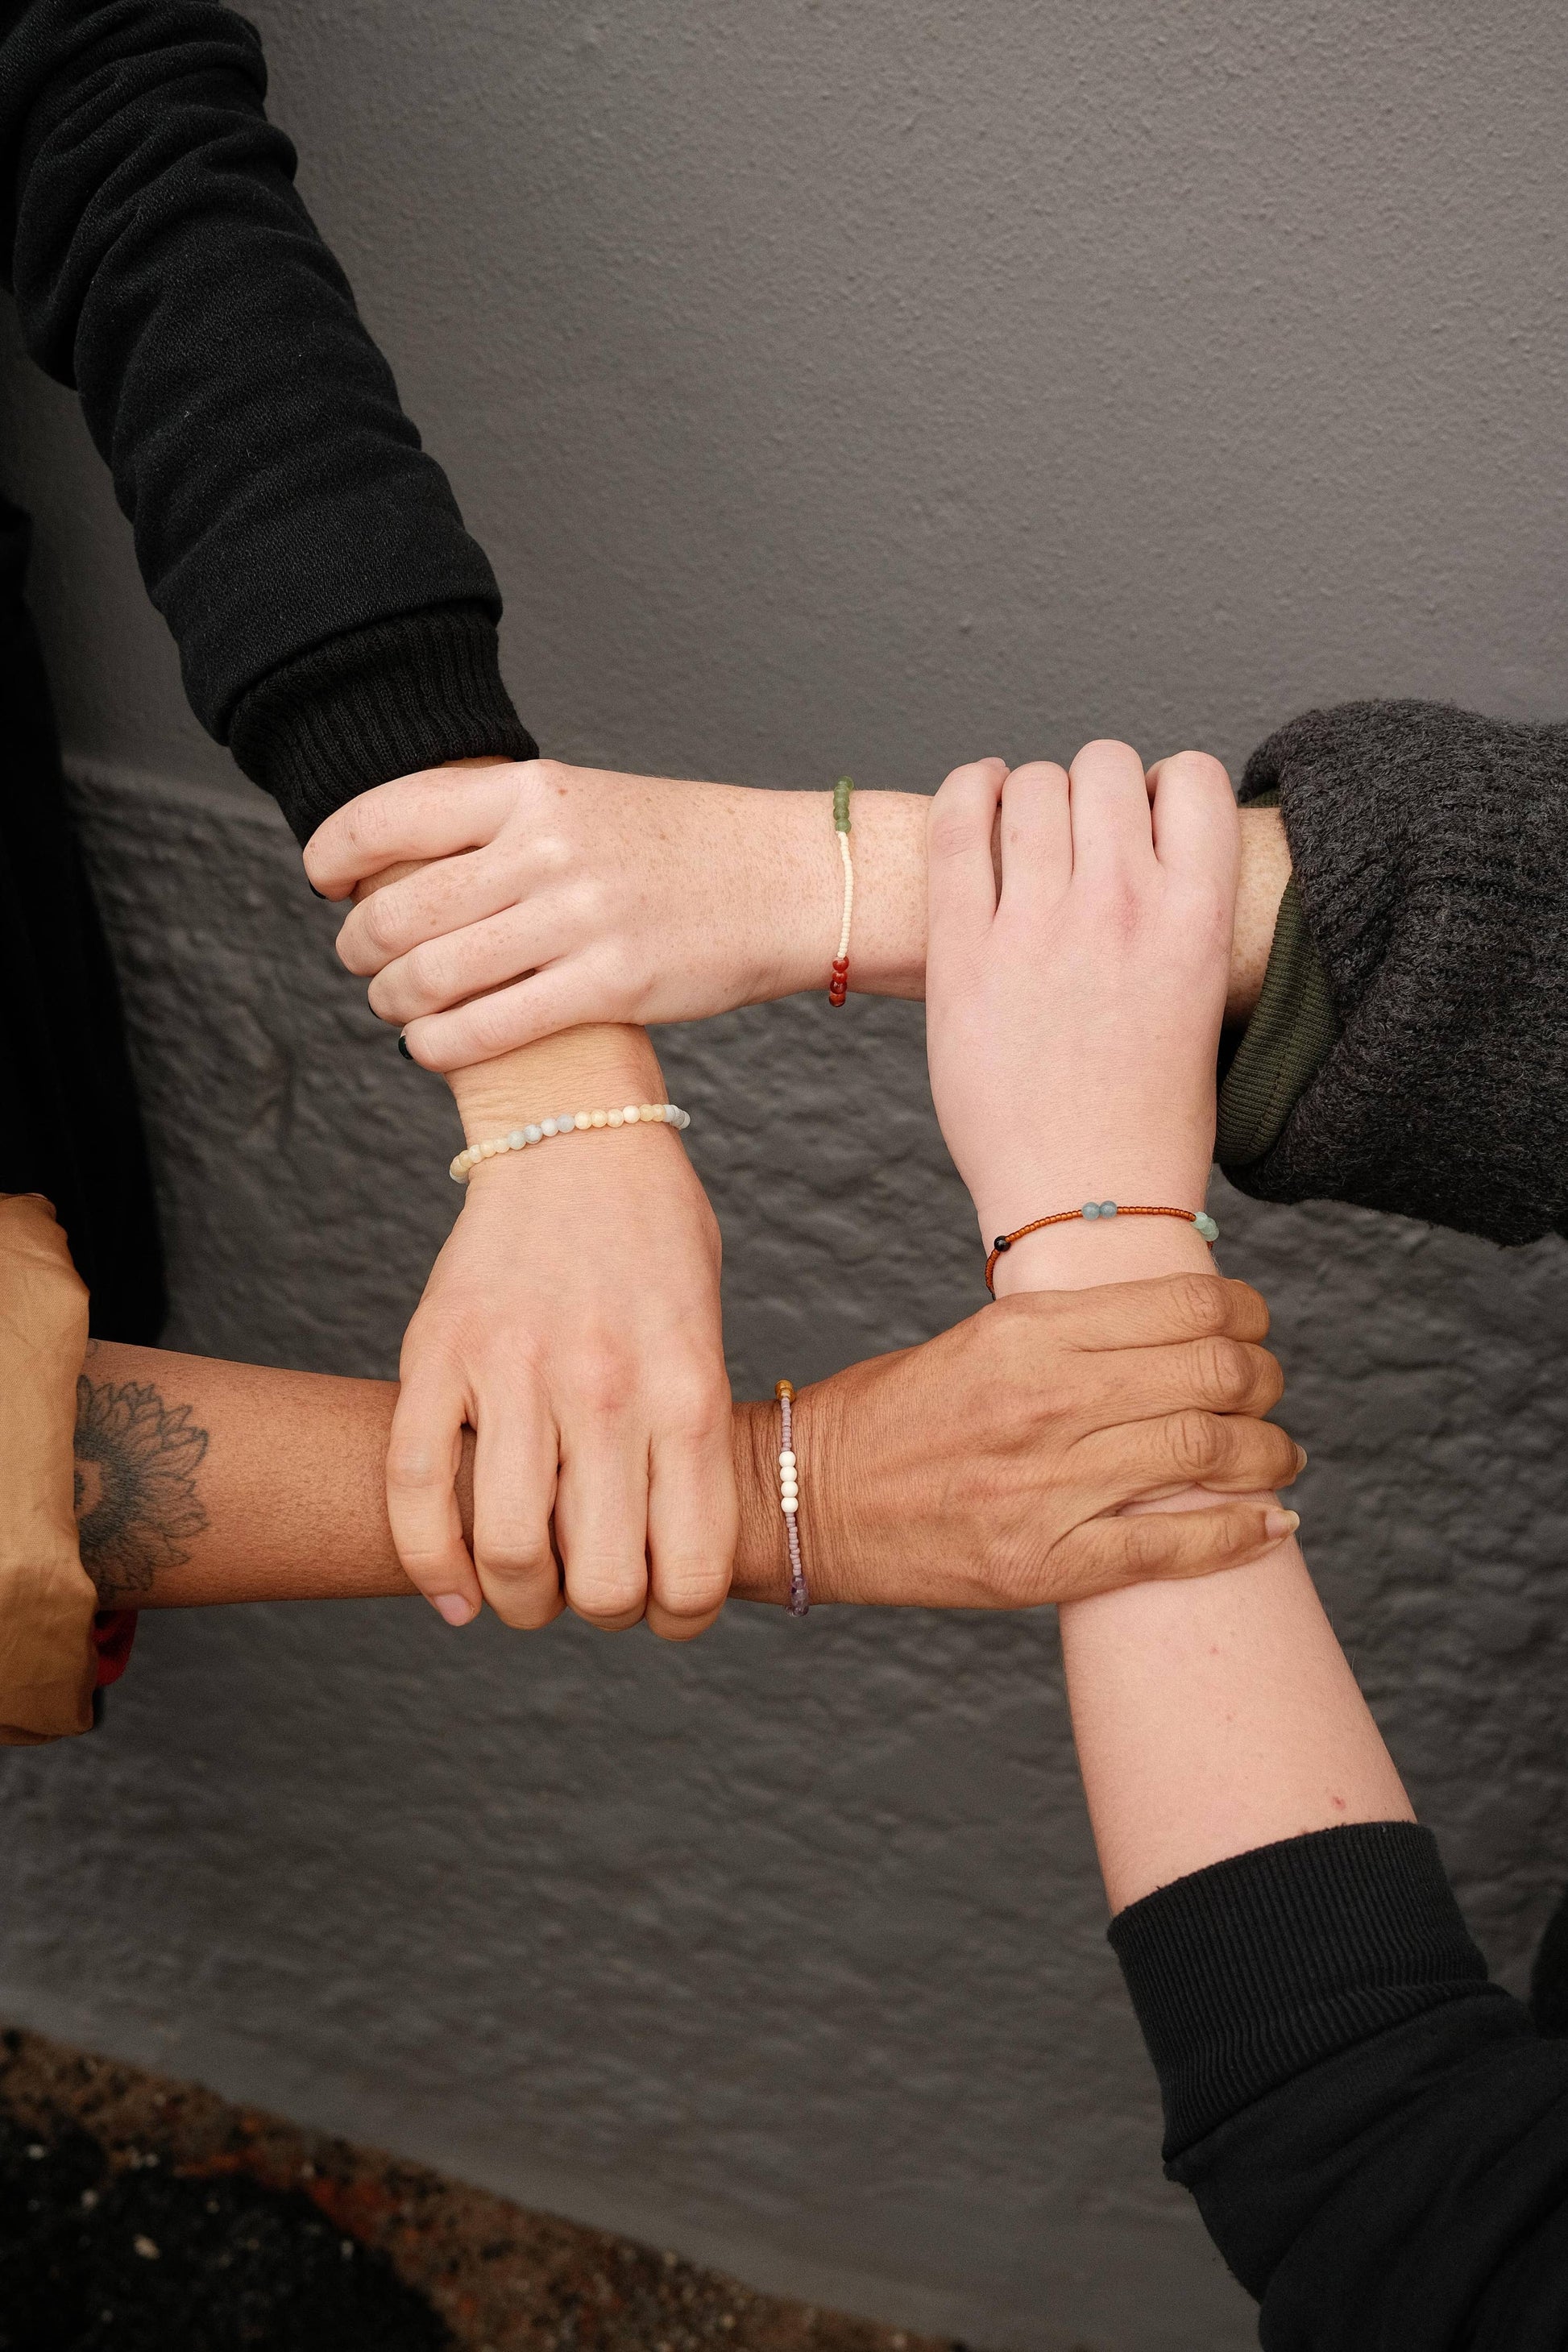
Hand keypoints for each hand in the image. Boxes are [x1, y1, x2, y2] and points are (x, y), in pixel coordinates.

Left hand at [301, 759, 929, 1068]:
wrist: (793, 879)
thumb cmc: (687, 847)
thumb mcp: (589, 801)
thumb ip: (502, 823)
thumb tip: (404, 863)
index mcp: (534, 789)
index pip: (388, 816)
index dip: (333, 856)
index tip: (325, 882)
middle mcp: (547, 848)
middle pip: (397, 907)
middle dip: (358, 945)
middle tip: (361, 960)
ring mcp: (579, 919)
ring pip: (431, 974)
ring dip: (391, 1000)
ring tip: (395, 1006)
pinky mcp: (611, 988)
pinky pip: (486, 1029)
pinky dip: (437, 1046)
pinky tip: (429, 1047)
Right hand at [391, 1027, 735, 1639]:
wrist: (573, 1131)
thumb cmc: (653, 1242)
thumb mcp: (703, 1336)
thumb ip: (686, 1439)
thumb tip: (660, 1555)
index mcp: (686, 1389)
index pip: (689, 1567)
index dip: (678, 1618)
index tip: (666, 1611)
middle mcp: (604, 1388)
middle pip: (600, 1581)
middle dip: (601, 1612)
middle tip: (593, 1591)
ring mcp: (513, 1370)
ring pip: (507, 1553)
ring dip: (520, 1602)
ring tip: (528, 1591)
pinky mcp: (436, 1354)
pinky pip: (415, 1493)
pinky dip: (432, 1567)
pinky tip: (456, 1595)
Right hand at [728, 1274, 1302, 1606]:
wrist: (799, 1501)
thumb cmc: (891, 1417)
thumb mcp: (979, 1340)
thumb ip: (1071, 1336)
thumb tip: (1176, 1334)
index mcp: (1027, 1330)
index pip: (1185, 1306)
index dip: (1247, 1314)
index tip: (1256, 1326)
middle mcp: (1046, 1399)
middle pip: (1214, 1375)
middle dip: (1266, 1382)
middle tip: (1270, 1394)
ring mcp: (1047, 1485)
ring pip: (1209, 1455)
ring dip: (1270, 1453)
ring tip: (1278, 1456)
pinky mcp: (1043, 1562)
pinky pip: (1173, 1547)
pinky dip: (1241, 1535)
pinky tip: (1272, 1524)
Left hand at [926, 743, 1237, 1290]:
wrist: (1088, 1204)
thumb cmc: (1149, 1121)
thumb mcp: (1202, 1004)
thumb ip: (1178, 921)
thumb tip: (1153, 861)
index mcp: (1198, 919)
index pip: (1193, 776)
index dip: (1162, 788)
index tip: (1143, 823)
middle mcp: (1122, 906)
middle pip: (1103, 766)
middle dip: (1091, 788)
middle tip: (1075, 835)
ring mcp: (1038, 925)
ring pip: (1032, 783)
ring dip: (1028, 795)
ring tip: (1022, 830)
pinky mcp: (964, 951)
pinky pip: (955, 824)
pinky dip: (966, 793)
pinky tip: (975, 801)